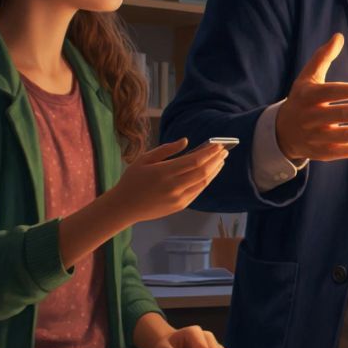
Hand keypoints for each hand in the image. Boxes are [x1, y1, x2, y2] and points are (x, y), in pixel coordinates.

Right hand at [108, 138, 227, 224]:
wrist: (124, 207)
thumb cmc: (132, 179)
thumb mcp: (144, 159)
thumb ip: (166, 150)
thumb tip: (186, 140)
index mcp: (164, 172)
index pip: (194, 160)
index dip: (209, 152)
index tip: (218, 145)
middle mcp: (173, 186)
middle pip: (203, 171)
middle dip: (215, 160)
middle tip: (224, 151)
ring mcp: (178, 198)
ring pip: (203, 182)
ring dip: (214, 170)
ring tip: (221, 161)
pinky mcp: (179, 206)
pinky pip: (198, 192)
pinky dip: (206, 181)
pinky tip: (210, 173)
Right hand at [276, 33, 347, 163]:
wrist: (282, 131)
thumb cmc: (301, 99)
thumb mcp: (307, 77)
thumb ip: (323, 57)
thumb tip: (339, 36)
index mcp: (308, 95)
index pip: (332, 92)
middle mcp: (310, 117)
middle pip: (341, 114)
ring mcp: (315, 137)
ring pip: (345, 135)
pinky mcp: (321, 153)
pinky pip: (344, 152)